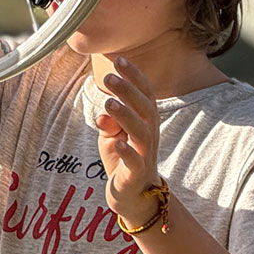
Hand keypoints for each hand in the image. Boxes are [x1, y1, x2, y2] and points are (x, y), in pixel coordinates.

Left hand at [95, 55, 161, 225]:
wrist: (133, 195)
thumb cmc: (122, 158)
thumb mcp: (112, 135)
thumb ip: (109, 121)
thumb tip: (103, 111)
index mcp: (145, 121)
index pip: (145, 93)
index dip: (134, 75)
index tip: (118, 58)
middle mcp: (150, 134)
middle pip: (145, 108)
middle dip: (128, 91)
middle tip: (109, 78)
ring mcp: (145, 154)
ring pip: (140, 132)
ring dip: (126, 116)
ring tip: (109, 104)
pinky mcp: (136, 173)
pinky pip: (134, 161)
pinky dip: (126, 150)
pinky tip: (115, 141)